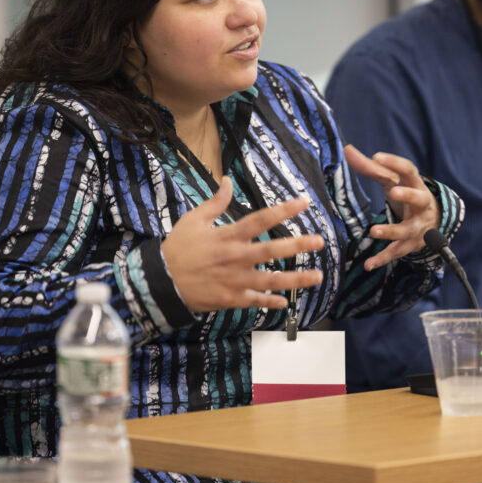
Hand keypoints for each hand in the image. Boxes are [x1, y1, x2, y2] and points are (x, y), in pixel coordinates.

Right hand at [163, 176, 324, 312]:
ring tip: (318, 277)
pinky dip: (271, 302)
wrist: (161, 281)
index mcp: (228, 235)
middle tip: (320, 242)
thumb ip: (215, 202)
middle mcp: (236, 257)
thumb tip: (228, 180)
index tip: (304, 203)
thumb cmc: (177, 247)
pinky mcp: (230, 299)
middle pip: (273, 250)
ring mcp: (235, 280)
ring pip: (271, 280)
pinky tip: (286, 302)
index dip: (284, 210)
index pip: (261, 219)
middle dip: (299, 246)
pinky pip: (255, 301)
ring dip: (296, 279)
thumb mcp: (193, 220)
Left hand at [344, 144, 440, 270]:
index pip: (408, 170)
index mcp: (415, 183)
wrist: (434, 221)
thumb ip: (370, 167)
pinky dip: (383, 258)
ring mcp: (418, 226)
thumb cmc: (407, 193)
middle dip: (407, 196)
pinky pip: (398, 252)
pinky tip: (368, 264)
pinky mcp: (412, 244)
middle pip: (418, 198)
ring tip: (374, 231)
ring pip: (408, 230)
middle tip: (393, 191)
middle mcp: (421, 204)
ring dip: (392, 231)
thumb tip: (347, 149)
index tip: (376, 157)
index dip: (394, 162)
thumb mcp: (392, 180)